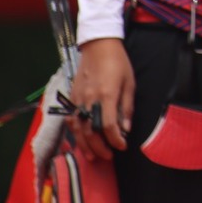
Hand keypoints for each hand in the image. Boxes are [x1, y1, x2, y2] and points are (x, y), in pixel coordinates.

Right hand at [69, 38, 133, 157]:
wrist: (99, 46)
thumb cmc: (118, 63)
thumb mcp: (130, 83)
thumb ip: (127, 107)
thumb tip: (126, 129)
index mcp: (106, 96)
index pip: (108, 126)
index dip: (115, 140)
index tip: (122, 146)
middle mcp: (89, 100)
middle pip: (90, 132)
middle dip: (100, 148)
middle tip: (109, 156)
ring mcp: (78, 99)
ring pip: (78, 129)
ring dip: (85, 145)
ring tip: (94, 156)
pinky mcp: (72, 97)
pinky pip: (71, 120)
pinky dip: (75, 133)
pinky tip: (80, 140)